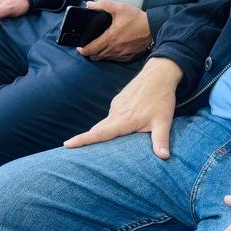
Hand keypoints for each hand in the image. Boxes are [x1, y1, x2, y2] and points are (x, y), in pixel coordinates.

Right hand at [64, 57, 181, 157]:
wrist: (160, 73)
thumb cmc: (161, 98)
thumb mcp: (163, 121)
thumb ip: (161, 140)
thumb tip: (164, 157)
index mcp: (123, 120)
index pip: (99, 133)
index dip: (82, 140)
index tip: (66, 144)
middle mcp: (116, 112)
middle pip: (97, 130)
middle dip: (86, 140)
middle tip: (74, 151)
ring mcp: (116, 104)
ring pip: (106, 123)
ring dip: (103, 133)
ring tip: (102, 146)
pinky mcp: (119, 100)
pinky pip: (112, 116)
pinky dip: (111, 124)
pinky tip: (119, 129)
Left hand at [77, 0, 151, 61]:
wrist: (154, 28)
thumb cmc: (138, 19)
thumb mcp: (120, 8)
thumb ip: (103, 5)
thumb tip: (90, 5)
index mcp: (110, 38)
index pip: (91, 49)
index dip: (83, 50)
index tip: (80, 48)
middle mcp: (114, 49)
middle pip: (96, 56)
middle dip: (90, 52)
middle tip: (88, 46)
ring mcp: (122, 55)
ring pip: (105, 59)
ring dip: (100, 54)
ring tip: (99, 46)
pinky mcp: (128, 57)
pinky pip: (115, 59)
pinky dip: (110, 55)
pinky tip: (112, 48)